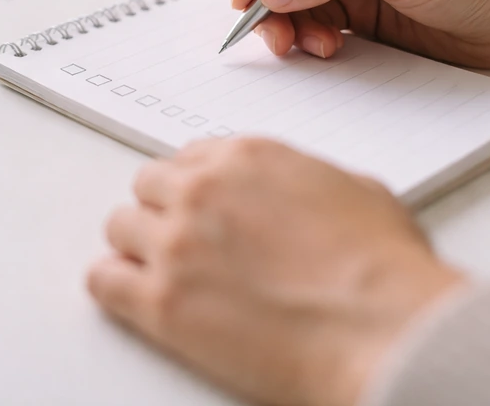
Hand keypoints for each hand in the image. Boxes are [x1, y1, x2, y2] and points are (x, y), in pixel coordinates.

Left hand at [88, 138, 465, 405]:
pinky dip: (114, 286)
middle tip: (181, 239)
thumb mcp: (355, 190)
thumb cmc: (385, 270)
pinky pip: (103, 280)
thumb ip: (304, 180)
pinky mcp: (162, 304)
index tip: (198, 204)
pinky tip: (133, 295)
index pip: (189, 158)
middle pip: (147, 186)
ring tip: (162, 271)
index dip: (194, 185)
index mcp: (246, 157)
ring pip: (119, 226)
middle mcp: (202, 192)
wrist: (387, 332)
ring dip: (137, 246)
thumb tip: (297, 194)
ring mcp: (177, 245)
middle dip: (163, 211)